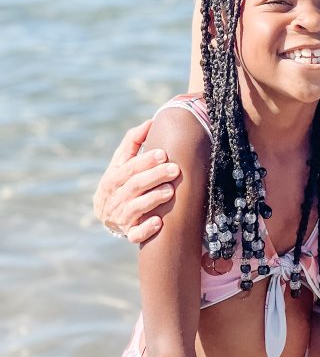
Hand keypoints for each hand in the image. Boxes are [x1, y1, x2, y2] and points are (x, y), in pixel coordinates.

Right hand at [93, 121, 177, 243]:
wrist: (107, 213)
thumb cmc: (121, 180)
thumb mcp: (121, 162)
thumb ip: (133, 142)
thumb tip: (150, 122)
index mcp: (112, 179)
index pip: (128, 168)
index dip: (145, 161)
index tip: (163, 153)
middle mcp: (114, 198)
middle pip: (134, 186)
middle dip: (155, 177)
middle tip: (175, 169)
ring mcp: (121, 217)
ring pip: (135, 209)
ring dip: (152, 199)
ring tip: (170, 191)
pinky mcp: (129, 232)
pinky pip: (135, 234)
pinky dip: (146, 229)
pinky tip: (159, 223)